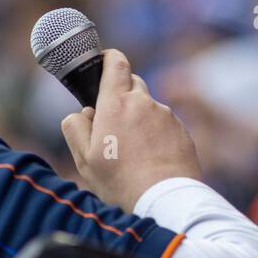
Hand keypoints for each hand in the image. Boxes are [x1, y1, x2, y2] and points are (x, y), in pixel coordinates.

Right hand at [61, 49, 202, 210]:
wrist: (165, 198)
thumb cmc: (120, 181)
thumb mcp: (84, 158)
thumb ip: (75, 128)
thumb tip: (82, 112)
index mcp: (117, 104)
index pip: (116, 64)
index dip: (109, 58)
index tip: (104, 60)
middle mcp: (145, 103)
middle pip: (133, 85)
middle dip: (121, 96)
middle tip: (111, 124)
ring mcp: (167, 116)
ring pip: (149, 108)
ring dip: (139, 119)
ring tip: (132, 152)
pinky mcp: (182, 130)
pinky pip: (165, 124)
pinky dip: (156, 134)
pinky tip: (150, 158)